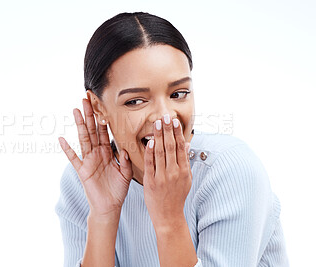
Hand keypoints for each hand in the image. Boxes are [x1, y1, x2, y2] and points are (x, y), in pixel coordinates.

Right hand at [58, 99, 133, 218]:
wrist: (109, 206)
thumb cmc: (117, 190)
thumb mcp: (126, 173)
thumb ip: (125, 160)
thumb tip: (126, 148)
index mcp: (107, 152)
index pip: (104, 131)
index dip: (102, 118)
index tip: (100, 104)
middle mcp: (96, 153)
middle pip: (92, 130)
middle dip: (90, 115)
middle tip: (86, 99)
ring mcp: (88, 161)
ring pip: (83, 139)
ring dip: (80, 125)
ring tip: (76, 110)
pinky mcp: (82, 171)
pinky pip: (74, 159)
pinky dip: (67, 149)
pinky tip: (62, 139)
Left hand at [143, 114, 191, 231]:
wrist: (168, 216)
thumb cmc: (176, 196)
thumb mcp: (186, 179)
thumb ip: (185, 161)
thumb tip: (188, 144)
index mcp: (184, 171)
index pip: (181, 147)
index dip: (178, 133)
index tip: (175, 121)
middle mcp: (174, 172)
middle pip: (171, 146)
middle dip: (168, 130)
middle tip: (166, 116)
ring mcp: (163, 177)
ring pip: (161, 152)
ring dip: (159, 136)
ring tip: (157, 123)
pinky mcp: (151, 181)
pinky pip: (150, 163)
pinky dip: (150, 151)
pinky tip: (150, 141)